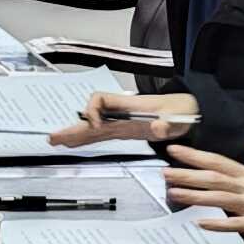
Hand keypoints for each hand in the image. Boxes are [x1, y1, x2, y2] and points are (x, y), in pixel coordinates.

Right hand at [66, 90, 196, 146]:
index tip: (95, 125)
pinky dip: (86, 138)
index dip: (92, 111)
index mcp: (130, 106)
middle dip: (73, 127)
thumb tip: (156, 128)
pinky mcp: (125, 130)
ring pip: (92, 127)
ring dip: (75, 134)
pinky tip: (76, 143)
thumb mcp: (178, 118)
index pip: (100, 100)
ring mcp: (121, 122)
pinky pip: (100, 134)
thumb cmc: (183, 111)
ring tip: (57, 141)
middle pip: (90, 117)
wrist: (189, 112)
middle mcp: (122, 113)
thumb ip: (167, 124)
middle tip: (54, 137)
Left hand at [161, 135, 243, 243]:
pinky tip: (201, 223)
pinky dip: (219, 223)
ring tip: (174, 193)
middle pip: (213, 178)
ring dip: (195, 196)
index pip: (218, 161)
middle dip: (187, 174)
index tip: (175, 150)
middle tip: (164, 172)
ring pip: (219, 198)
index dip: (195, 155)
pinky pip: (235, 224)